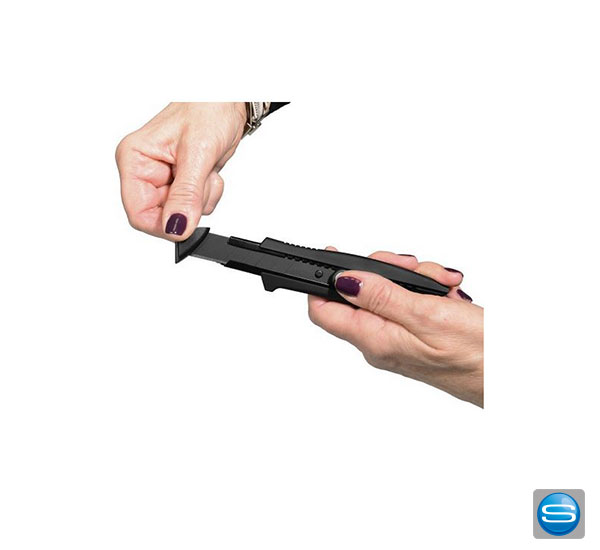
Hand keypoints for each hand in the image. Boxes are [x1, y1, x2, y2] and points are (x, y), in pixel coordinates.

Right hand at [116, 102, 246, 239]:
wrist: (227, 99)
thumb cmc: (208, 108)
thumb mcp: (197, 153)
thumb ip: (186, 194)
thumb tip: (176, 226)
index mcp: (134, 160)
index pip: (138, 214)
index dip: (164, 224)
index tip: (187, 220)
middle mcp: (145, 171)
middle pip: (161, 216)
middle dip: (188, 205)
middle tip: (202, 180)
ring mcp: (164, 178)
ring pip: (180, 213)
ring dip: (200, 199)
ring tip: (206, 170)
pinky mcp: (182, 181)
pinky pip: (193, 205)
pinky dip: (207, 195)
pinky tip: (209, 173)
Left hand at [308, 250, 482, 406]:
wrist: (513, 378)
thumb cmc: (479, 354)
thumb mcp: (427, 315)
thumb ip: (381, 297)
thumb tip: (342, 281)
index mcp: (375, 340)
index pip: (323, 312)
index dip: (322, 283)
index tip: (332, 257)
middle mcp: (381, 343)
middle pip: (359, 294)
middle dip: (386, 271)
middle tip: (413, 268)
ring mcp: (398, 340)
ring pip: (388, 294)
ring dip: (415, 279)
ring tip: (443, 285)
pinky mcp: (416, 337)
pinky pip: (408, 304)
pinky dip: (427, 291)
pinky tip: (449, 295)